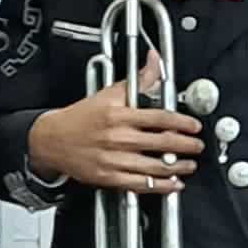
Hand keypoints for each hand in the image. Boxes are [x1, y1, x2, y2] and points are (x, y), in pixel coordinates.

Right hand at [26, 78, 204, 194]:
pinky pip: (140, 184)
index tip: (194, 126)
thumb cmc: (80, 117)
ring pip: (154, 166)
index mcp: (119, 116)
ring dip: (178, 168)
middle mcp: (117, 138)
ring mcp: (112, 159)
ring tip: (189, 165)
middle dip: (187, 146)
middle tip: (198, 146)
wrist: (50, 139)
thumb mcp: (109, 94)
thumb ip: (138, 80)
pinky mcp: (107, 177)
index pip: (160, 119)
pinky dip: (161, 186)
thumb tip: (154, 61)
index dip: (183, 123)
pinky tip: (173, 183)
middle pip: (162, 143)